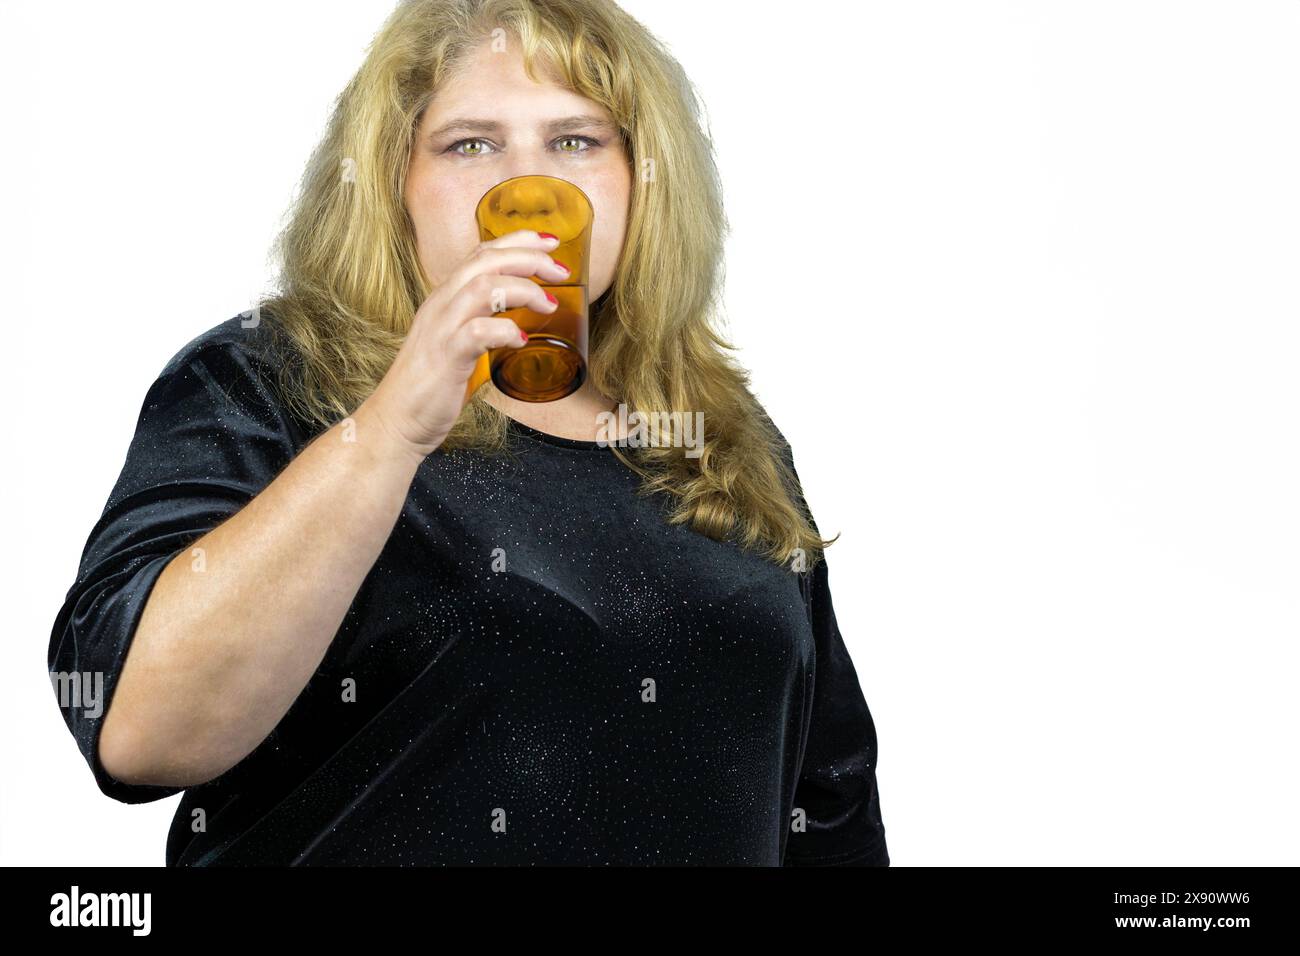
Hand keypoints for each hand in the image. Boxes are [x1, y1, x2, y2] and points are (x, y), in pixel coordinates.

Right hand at [359, 229, 568, 459]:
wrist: (397, 420)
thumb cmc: (431, 386)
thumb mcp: (458, 345)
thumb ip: (483, 330)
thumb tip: (518, 329)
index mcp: (446, 298)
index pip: (481, 253)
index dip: (518, 242)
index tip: (551, 243)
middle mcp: (442, 305)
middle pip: (486, 261)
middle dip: (529, 258)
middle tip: (562, 271)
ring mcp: (441, 328)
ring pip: (482, 287)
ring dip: (523, 289)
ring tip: (549, 304)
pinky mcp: (446, 356)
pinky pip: (477, 332)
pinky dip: (504, 331)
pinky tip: (520, 340)